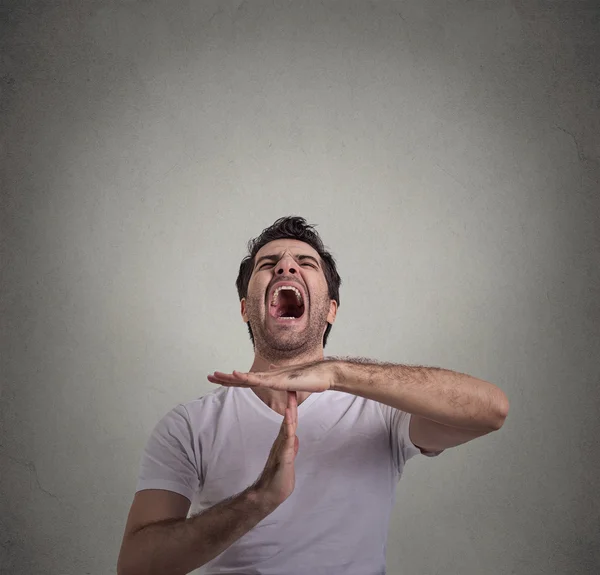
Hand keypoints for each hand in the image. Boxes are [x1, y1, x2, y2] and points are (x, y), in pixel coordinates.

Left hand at [207, 359, 338, 392]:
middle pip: (241, 378)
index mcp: (268, 378)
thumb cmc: (308, 378)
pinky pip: (259, 380)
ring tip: (216, 375)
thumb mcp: (289, 380)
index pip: (245, 380)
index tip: (217, 379)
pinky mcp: (277, 380)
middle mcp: (267, 376)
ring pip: (246, 377)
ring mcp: (271, 377)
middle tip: (208, 376)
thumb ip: (278, 375)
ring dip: (230, 376)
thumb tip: (269, 370)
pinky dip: (246, 376)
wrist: (322, 375)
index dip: (231, 380)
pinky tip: (236, 374)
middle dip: (224, 378)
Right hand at [252, 389, 298, 507]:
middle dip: (291, 403)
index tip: (294, 394)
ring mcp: (282, 447)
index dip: (293, 408)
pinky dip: (288, 426)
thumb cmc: (279, 480)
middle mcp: (282, 442)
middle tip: (292, 387)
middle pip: (289, 419)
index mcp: (284, 442)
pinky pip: (287, 438)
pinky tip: (289, 417)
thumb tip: (295, 438)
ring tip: (291, 397)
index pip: (290, 422)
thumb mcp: (289, 461)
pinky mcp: (283, 455)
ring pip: (287, 426)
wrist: (269, 495)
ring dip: (290, 411)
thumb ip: (291, 449)